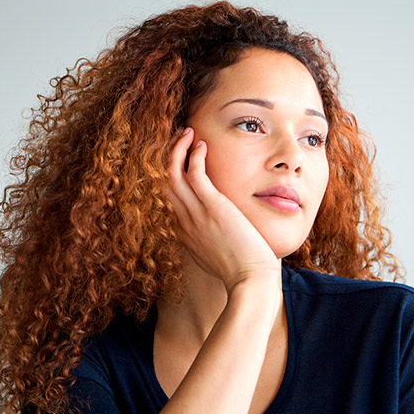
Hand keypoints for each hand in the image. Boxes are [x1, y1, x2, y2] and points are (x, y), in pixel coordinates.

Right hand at [167, 128, 279, 290]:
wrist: (250, 281)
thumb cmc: (241, 272)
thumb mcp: (216, 258)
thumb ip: (210, 243)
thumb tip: (217, 235)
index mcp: (183, 233)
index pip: (167, 199)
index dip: (168, 177)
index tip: (178, 161)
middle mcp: (183, 222)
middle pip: (163, 182)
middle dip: (168, 157)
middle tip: (178, 140)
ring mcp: (196, 214)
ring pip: (172, 173)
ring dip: (177, 149)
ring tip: (187, 132)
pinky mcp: (213, 207)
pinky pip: (194, 174)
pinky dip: (194, 155)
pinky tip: (201, 144)